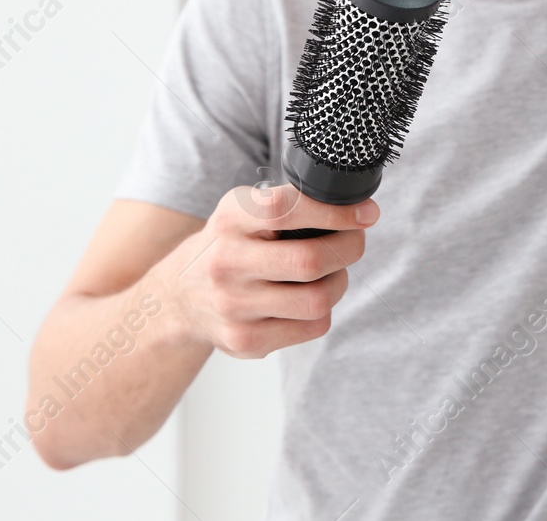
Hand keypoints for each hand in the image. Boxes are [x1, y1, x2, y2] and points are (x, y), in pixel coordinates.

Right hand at [158, 183, 376, 358]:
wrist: (179, 297)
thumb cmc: (229, 245)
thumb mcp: (242, 211)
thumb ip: (288, 205)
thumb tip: (355, 210)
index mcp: (229, 219)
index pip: (286, 209)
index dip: (335, 212)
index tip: (367, 213)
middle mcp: (226, 263)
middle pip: (310, 261)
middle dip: (349, 248)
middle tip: (355, 241)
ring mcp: (233, 307)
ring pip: (317, 300)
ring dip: (339, 282)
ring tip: (333, 272)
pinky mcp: (245, 341)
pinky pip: (312, 327)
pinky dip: (323, 310)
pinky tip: (310, 297)